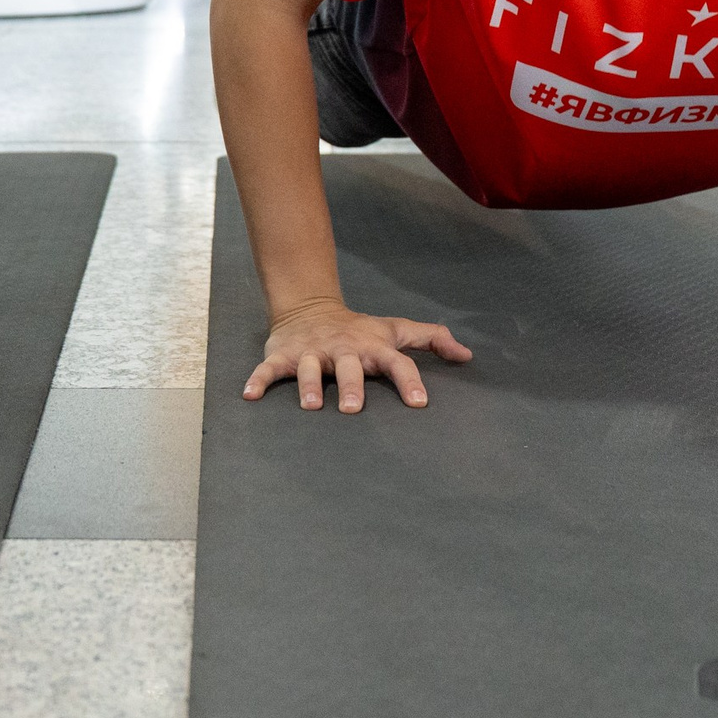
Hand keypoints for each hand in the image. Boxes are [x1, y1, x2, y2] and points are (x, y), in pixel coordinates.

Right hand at [243, 300, 471, 412]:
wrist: (312, 308)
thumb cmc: (361, 330)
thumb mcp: (396, 330)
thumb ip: (432, 340)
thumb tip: (468, 355)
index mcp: (372, 347)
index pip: (396, 363)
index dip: (409, 381)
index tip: (420, 403)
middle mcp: (343, 349)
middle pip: (349, 367)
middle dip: (351, 386)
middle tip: (353, 408)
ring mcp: (312, 352)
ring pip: (309, 369)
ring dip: (308, 386)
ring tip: (310, 407)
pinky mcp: (284, 356)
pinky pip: (270, 370)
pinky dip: (259, 380)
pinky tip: (250, 396)